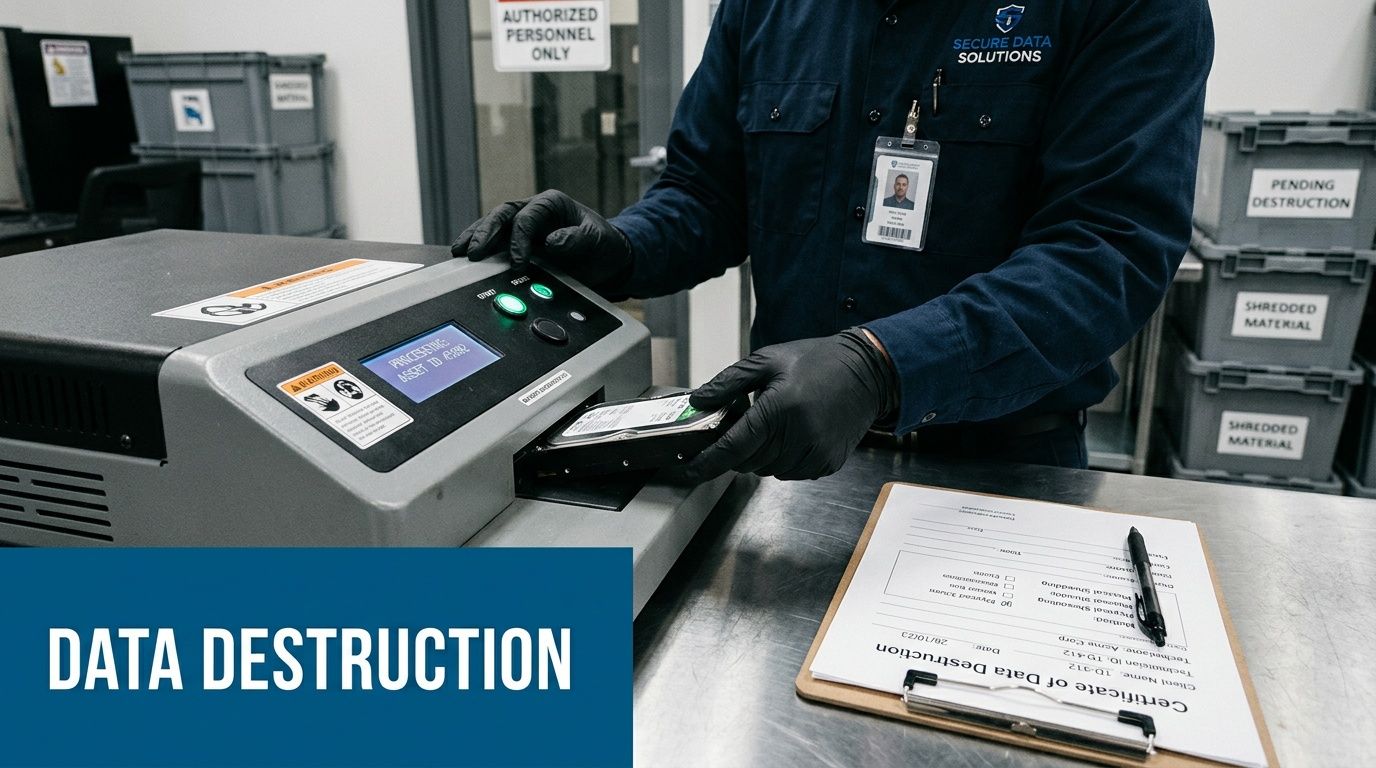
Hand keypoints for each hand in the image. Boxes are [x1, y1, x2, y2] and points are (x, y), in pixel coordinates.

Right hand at [451, 189, 632, 289]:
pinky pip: (495, 243)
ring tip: (460, 251)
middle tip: (473, 252)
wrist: (607, 258)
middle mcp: (532, 212)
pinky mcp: (518, 244)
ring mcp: (523, 228)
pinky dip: (480, 248)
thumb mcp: (596, 238)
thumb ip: (576, 238)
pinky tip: (466, 255)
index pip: (526, 217)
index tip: (517, 261)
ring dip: (475, 238)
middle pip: (502, 216)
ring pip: (493, 227)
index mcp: (550, 204)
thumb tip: (551, 242)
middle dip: (485, 233)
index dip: (518, 239)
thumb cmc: (602, 242)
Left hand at [682, 330, 896, 481]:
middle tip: (743, 425)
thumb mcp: (767, 361)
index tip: (687, 470)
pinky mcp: (827, 463)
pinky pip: (790, 473)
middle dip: (736, 450)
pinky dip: (781, 460)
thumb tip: (698, 401)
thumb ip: (728, 383)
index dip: (706, 462)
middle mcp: (798, 436)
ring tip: (773, 425)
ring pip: (767, 471)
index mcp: (779, 408)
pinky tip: (791, 435)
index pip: (732, 447)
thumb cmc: (817, 362)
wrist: (867, 372)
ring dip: (759, 455)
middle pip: (747, 462)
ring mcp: (815, 453)